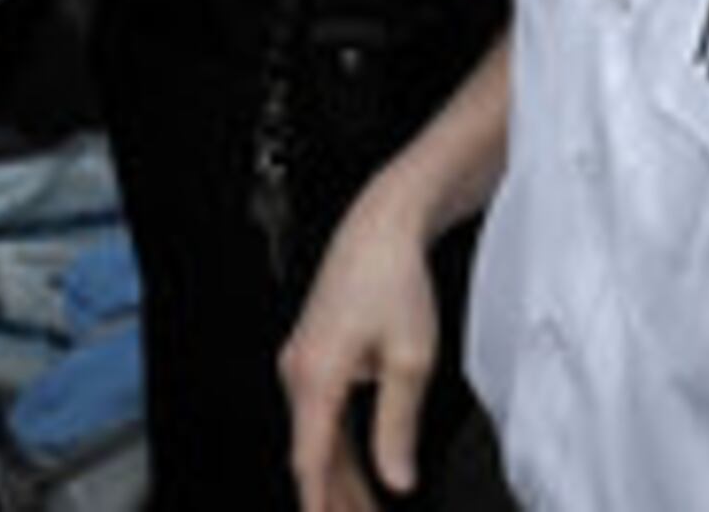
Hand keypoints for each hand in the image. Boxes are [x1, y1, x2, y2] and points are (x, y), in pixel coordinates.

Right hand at [279, 154, 450, 511]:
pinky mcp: (315, 355)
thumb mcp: (410, 361)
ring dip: (340, 477)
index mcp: (316, 375)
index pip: (311, 460)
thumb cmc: (393, 278)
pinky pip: (323, 415)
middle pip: (313, 455)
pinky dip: (339, 448)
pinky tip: (360, 472)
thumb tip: (396, 479)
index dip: (319, 504)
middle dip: (336, 499)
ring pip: (318, 437)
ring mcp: (303, 362)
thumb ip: (398, 427)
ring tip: (366, 511)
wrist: (381, 225)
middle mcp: (299, 371)